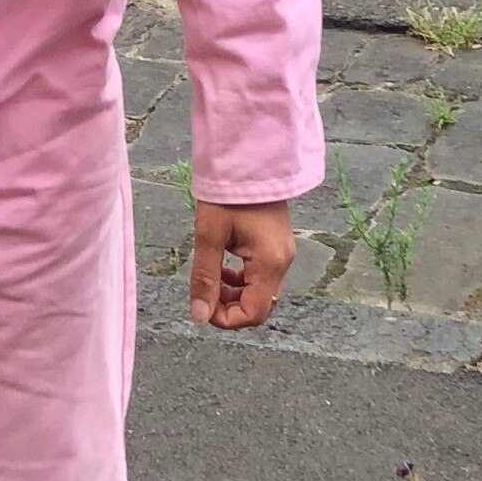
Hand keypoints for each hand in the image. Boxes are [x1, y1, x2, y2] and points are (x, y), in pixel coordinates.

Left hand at [189, 199, 291, 330]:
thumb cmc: (227, 194)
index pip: (254, 313)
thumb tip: (199, 315)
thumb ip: (205, 278)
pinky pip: (262, 276)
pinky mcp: (277, 246)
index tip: (203, 308)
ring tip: (211, 280)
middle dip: (230, 308)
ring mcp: (283, 254)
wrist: (249, 161)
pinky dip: (242, 281)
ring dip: (235, 295)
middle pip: (260, 306)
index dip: (227, 319)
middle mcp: (282, 263)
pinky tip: (224, 267)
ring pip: (260, 292)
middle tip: (205, 294)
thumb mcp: (209, 236)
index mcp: (269, 263)